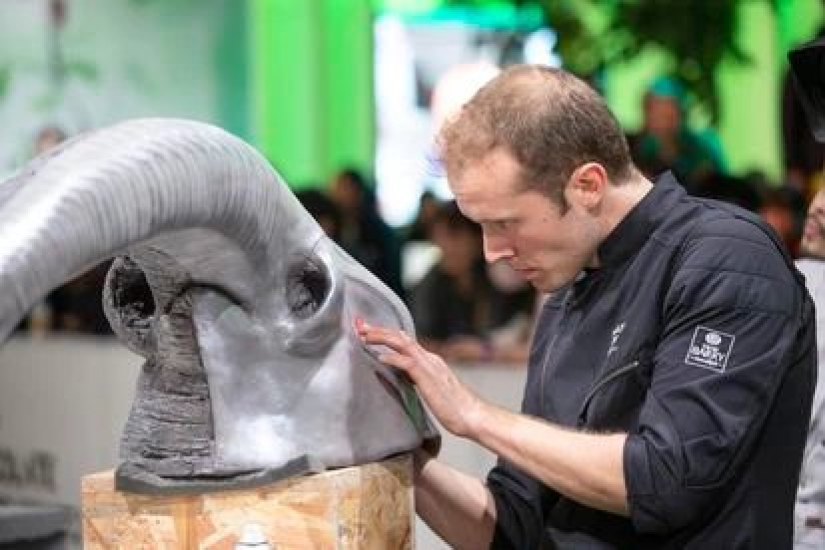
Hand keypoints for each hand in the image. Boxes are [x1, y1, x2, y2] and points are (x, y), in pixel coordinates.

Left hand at [355, 317, 484, 437]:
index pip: (405, 340)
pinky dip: (393, 358)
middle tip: (359, 326)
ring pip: (403, 344)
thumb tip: (403, 377)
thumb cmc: (454, 408)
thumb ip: (417, 379)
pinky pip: (408, 363)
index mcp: (430, 360)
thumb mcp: (431, 389)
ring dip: (382, 338)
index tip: (367, 331)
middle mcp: (430, 358)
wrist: (473, 416)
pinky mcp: (428, 378)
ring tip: (364, 336)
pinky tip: (380, 358)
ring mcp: (430, 366)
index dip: (386, 333)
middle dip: (379, 330)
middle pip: (401, 337)